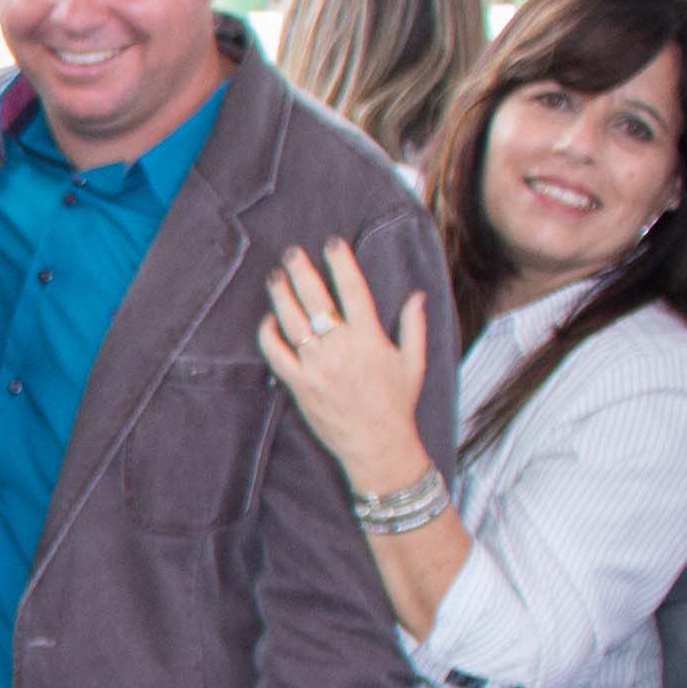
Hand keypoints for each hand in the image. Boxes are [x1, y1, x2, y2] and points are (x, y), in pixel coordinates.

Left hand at [255, 242, 433, 492]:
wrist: (377, 444)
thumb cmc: (397, 403)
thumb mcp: (414, 363)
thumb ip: (414, 327)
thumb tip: (418, 295)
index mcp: (370, 338)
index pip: (353, 290)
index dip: (341, 262)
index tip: (332, 243)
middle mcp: (341, 348)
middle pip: (316, 299)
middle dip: (302, 271)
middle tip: (292, 252)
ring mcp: (317, 366)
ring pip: (292, 322)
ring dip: (281, 295)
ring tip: (275, 277)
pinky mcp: (299, 385)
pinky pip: (276, 353)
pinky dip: (269, 334)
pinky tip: (268, 320)